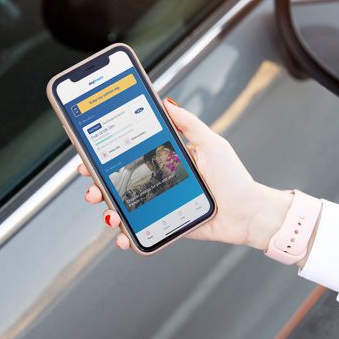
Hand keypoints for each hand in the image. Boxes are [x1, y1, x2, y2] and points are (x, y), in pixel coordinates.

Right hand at [81, 99, 292, 250]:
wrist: (249, 212)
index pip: (128, 156)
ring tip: (109, 214)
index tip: (89, 155)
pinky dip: (126, 237)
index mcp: (164, 160)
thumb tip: (166, 101)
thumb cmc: (233, 178)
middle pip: (118, 183)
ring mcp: (159, 205)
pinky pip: (140, 231)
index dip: (105, 156)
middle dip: (98, 186)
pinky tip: (121, 237)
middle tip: (92, 187)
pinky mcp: (164, 225)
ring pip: (124, 208)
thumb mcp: (210, 144)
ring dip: (109, 212)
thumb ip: (188, 123)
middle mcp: (157, 182)